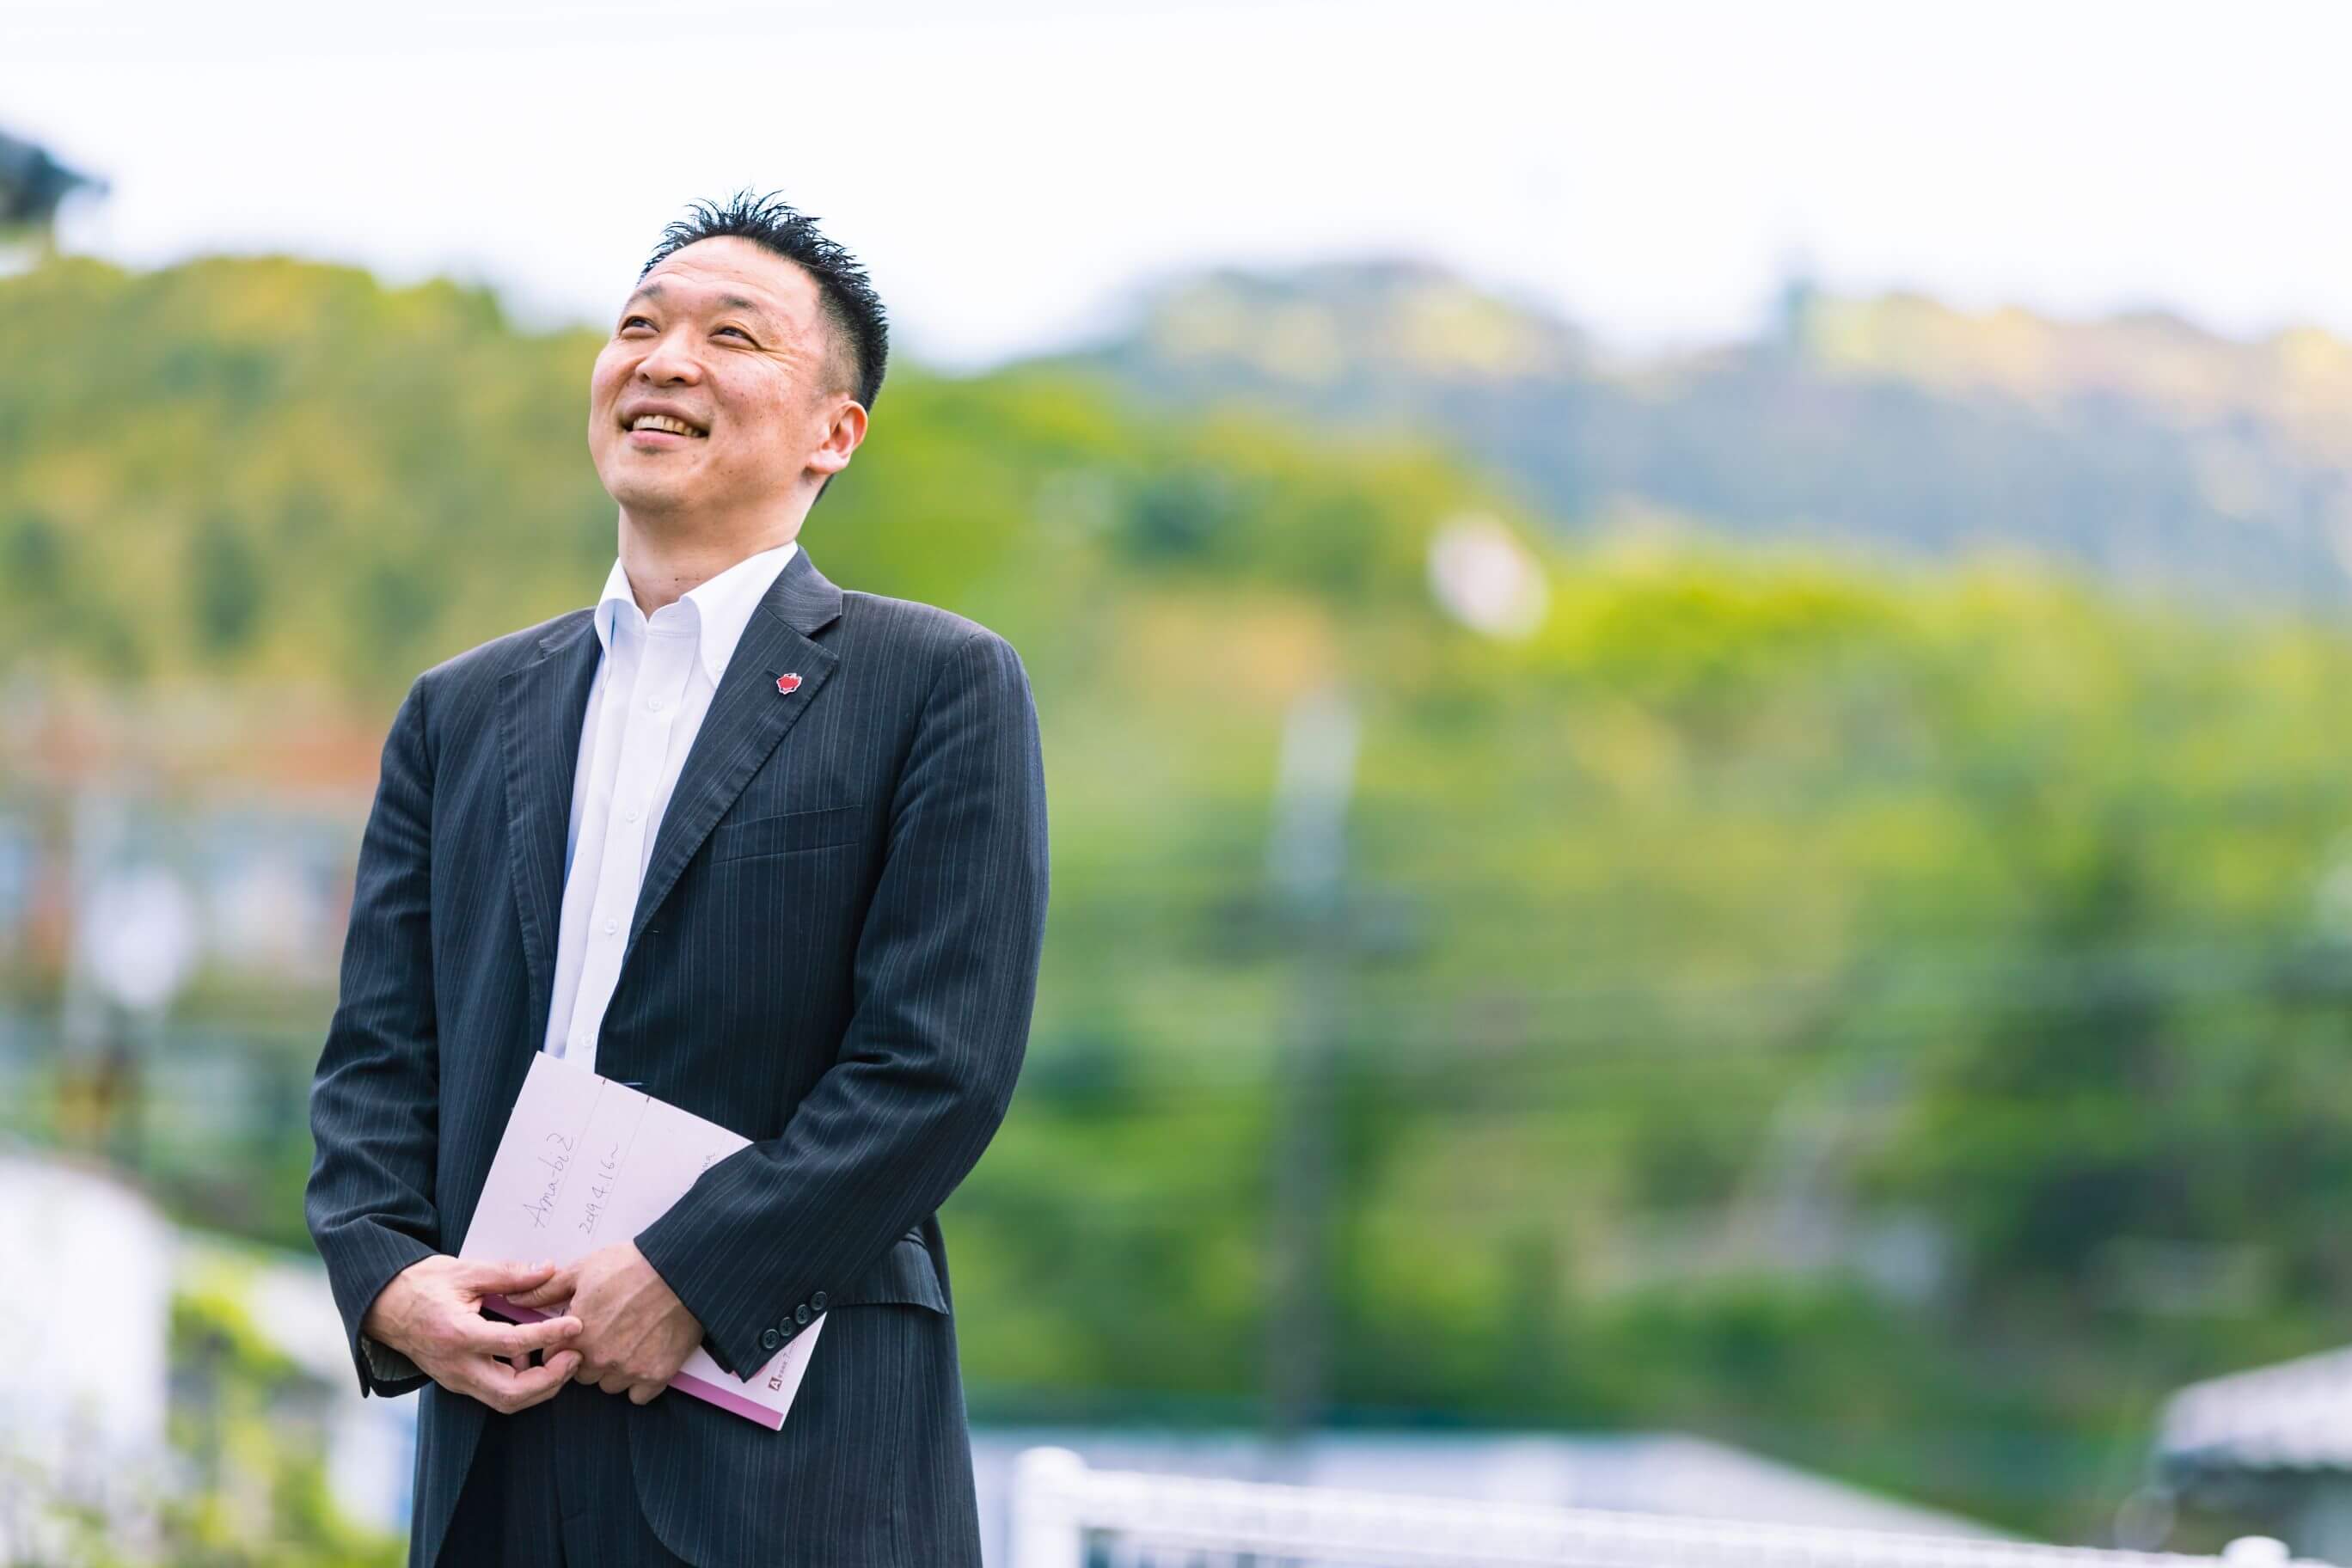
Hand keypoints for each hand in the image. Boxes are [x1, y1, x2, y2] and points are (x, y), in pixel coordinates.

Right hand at [361, 1255, 583, 1414]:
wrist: (385, 1306)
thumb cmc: (422, 1285)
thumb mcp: (466, 1271)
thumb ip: (509, 1274)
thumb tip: (548, 1269)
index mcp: (459, 1335)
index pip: (514, 1344)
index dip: (550, 1336)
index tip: (575, 1325)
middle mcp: (457, 1366)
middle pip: (512, 1394)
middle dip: (551, 1380)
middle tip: (575, 1355)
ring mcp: (456, 1379)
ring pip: (505, 1402)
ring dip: (539, 1387)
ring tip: (562, 1358)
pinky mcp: (458, 1382)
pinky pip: (495, 1394)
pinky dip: (521, 1383)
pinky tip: (533, 1358)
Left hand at [505, 1241, 701, 1403]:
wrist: (682, 1269)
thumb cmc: (632, 1264)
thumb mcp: (583, 1269)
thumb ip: (545, 1290)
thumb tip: (514, 1300)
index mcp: (575, 1333)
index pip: (551, 1357)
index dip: (563, 1342)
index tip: (579, 1330)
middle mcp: (598, 1357)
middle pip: (580, 1374)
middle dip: (588, 1357)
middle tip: (608, 1331)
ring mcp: (628, 1369)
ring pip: (608, 1385)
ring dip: (613, 1370)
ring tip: (629, 1341)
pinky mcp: (656, 1375)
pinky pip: (638, 1395)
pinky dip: (641, 1381)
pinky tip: (646, 1355)